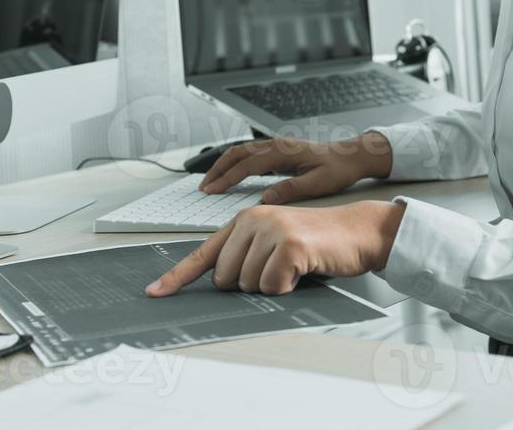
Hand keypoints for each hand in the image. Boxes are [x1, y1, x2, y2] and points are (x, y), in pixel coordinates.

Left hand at [145, 201, 404, 296]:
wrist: (357, 232)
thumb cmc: (317, 243)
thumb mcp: (275, 244)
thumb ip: (246, 258)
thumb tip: (222, 286)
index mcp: (243, 220)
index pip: (203, 254)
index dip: (177, 277)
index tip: (155, 292)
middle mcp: (252, 220)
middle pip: (226, 280)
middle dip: (251, 284)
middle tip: (280, 269)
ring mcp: (270, 230)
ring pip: (249, 286)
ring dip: (273, 286)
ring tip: (295, 267)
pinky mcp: (289, 245)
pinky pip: (272, 287)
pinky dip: (288, 288)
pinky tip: (303, 270)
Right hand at [199, 132, 393, 203]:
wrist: (352, 156)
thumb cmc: (338, 169)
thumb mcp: (318, 183)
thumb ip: (291, 189)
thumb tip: (266, 199)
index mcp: (284, 152)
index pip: (247, 164)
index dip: (227, 178)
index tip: (212, 190)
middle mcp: (277, 146)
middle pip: (237, 153)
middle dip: (217, 169)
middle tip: (203, 187)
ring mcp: (276, 147)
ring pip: (241, 151)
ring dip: (223, 165)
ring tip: (210, 182)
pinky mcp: (278, 152)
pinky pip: (249, 154)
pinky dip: (234, 163)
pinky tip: (229, 175)